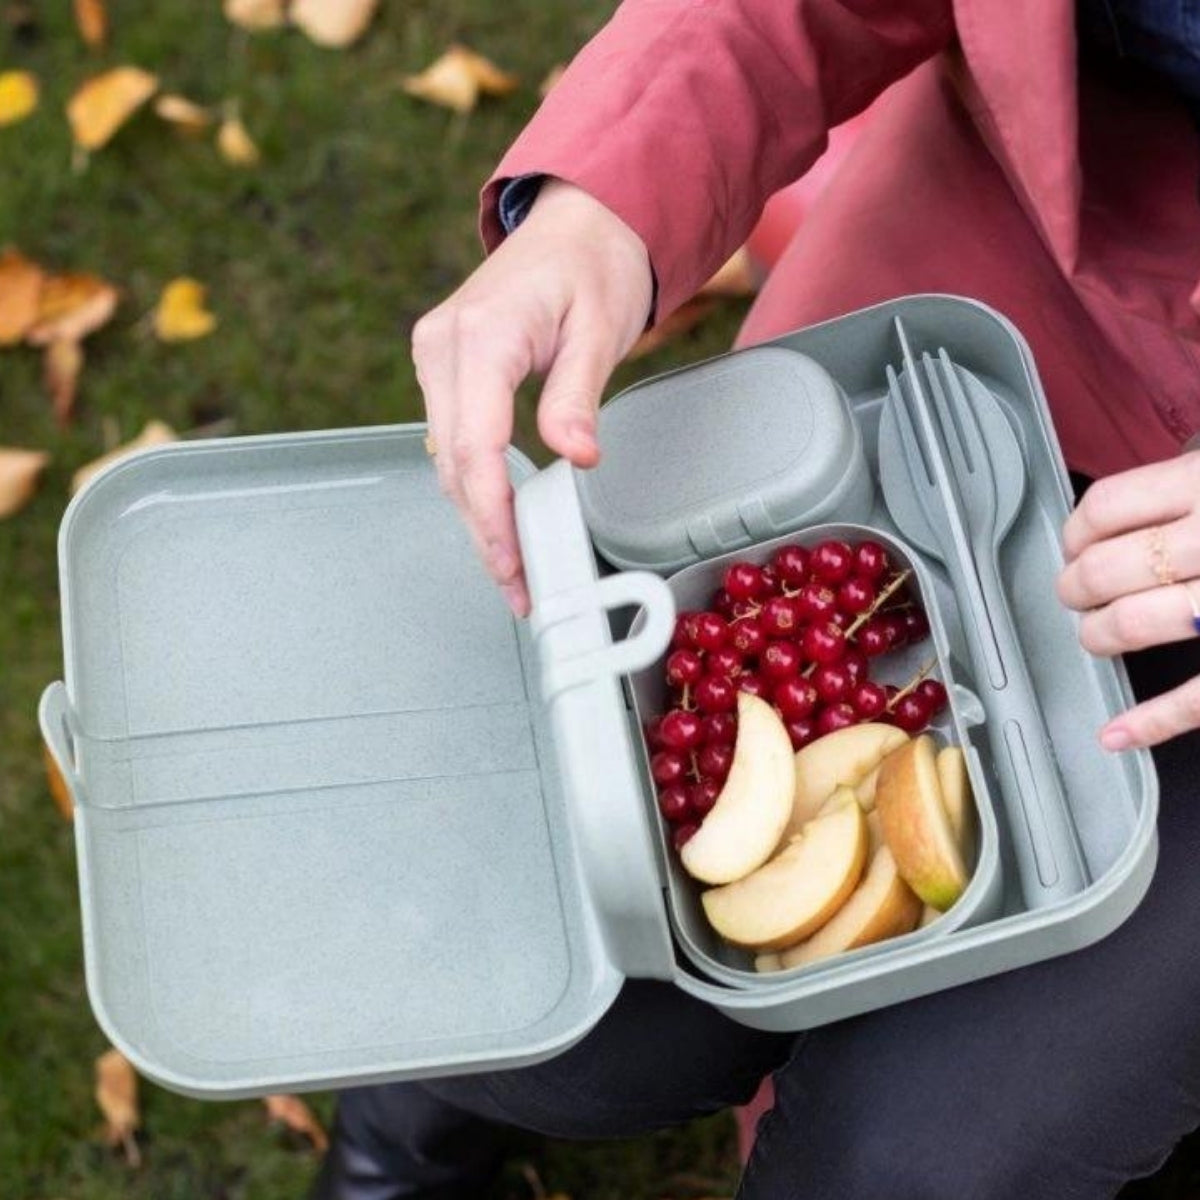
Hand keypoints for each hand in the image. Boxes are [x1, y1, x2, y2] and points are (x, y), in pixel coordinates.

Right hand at [411, 180, 652, 616]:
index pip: (475, 447)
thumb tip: (575, 459)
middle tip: (518, 587)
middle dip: (483, 532)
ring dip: (476, 514)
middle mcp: (443, 345)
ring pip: (446, 458)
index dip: (492, 517)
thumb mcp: (601, 329)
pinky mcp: (444, 364)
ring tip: (513, 566)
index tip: (513, 566)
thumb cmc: (595, 265)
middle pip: (453, 464)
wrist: (579, 222)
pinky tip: (498, 517)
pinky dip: (473, 483)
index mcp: (482, 334)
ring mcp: (436, 354)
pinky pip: (452, 437)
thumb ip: (578, 396)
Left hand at [1056, 451, 1199, 748]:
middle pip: (1107, 569)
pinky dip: (1154, 721)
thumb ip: (1184, 482)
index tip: (1073, 546)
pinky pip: (1199, 696)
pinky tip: (1116, 734)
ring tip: (1099, 635)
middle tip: (1078, 593)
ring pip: (1137, 624)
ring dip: (1101, 635)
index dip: (1075, 533)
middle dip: (1078, 588)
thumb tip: (1122, 510)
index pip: (1106, 508)